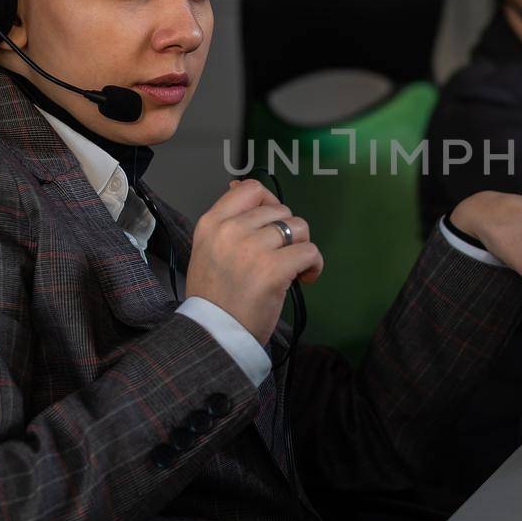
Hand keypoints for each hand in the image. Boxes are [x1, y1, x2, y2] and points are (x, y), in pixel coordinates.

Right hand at [185, 179, 322, 345]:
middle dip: (287, 232)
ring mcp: (252, 248)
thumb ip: (226, 220)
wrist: (214, 334)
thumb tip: (239, 186)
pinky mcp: (274, 268)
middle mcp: (231, 230)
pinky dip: (314, 265)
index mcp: (211, 223)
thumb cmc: (214, 297)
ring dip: (300, 247)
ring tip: (292, 267)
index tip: (272, 222)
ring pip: (297, 227)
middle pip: (280, 210)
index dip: (269, 202)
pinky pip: (309, 251)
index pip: (250, 189)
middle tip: (281, 256)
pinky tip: (305, 278)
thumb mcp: (207, 249)